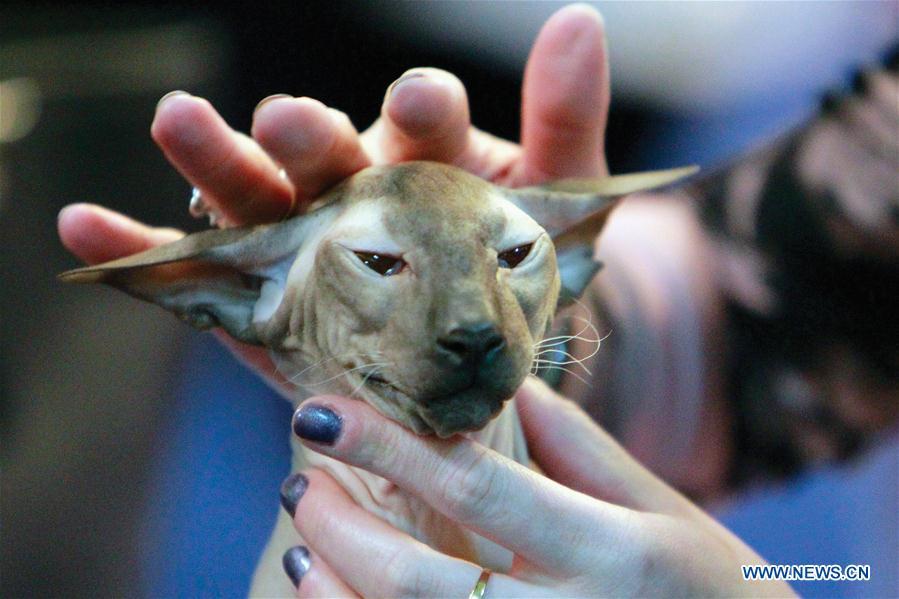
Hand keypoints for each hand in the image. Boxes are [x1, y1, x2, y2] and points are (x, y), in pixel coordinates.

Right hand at [56, 4, 609, 387]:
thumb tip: (580, 20)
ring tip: (176, 120)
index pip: (424, 120)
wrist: (475, 361)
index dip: (421, 110)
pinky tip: (84, 229)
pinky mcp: (263, 297)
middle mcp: (355, 186)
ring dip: (212, 162)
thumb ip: (566, 119)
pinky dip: (141, 253)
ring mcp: (303, 240)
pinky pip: (196, 274)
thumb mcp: (560, 198)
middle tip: (287, 118)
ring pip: (251, 196)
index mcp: (427, 155)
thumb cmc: (517, 266)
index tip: (420, 102)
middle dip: (306, 133)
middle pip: (322, 149)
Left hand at [282, 377, 793, 596]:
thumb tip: (509, 387)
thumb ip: (584, 451)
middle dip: (341, 525)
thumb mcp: (668, 516)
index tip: (323, 411)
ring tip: (302, 539)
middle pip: (419, 579)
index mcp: (611, 553)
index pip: (479, 488)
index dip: (391, 447)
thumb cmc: (720, 597)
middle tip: (301, 476)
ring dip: (336, 589)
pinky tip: (331, 598)